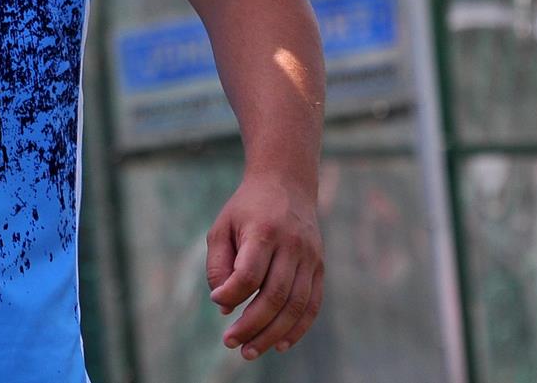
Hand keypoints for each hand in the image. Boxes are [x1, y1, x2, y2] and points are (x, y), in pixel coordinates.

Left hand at [205, 172, 323, 360]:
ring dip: (273, 334)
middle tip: (231, 343)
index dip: (232, 294)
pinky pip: (312, 304)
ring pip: (296, 305)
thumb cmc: (246, 209)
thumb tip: (224, 306)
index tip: (216, 301)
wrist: (286, 184)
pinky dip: (298, 328)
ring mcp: (310, 257)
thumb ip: (218, 265)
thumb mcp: (222, 226)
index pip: (249, 273)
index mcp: (264, 232)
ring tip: (250, 351)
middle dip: (251, 325)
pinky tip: (281, 345)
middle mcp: (291, 246)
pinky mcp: (320, 267)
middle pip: (274, 295)